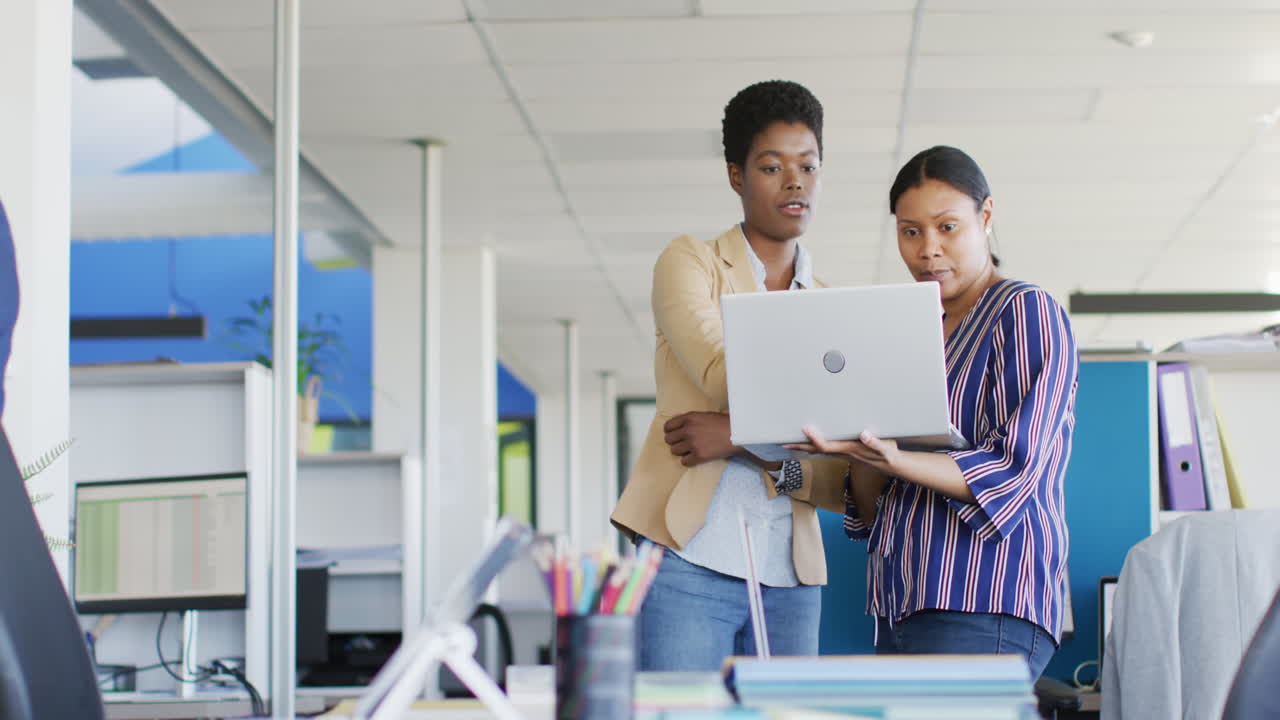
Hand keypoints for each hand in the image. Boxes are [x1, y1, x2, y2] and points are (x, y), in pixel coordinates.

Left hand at [663, 412, 737, 466]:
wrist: (738, 433)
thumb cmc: (724, 423)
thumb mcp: (704, 415)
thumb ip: (690, 420)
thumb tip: (678, 426)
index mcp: (689, 418)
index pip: (668, 426)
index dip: (670, 431)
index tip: (674, 434)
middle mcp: (688, 430)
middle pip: (669, 440)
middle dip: (675, 442)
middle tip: (683, 443)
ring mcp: (693, 443)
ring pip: (675, 451)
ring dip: (681, 452)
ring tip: (690, 450)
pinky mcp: (699, 456)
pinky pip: (684, 462)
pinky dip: (689, 461)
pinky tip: (695, 457)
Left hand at [784, 426, 901, 474]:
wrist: (893, 465)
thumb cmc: (889, 455)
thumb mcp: (886, 448)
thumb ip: (876, 442)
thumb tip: (864, 435)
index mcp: (850, 449)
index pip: (828, 446)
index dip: (815, 439)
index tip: (805, 429)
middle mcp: (843, 452)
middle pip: (818, 450)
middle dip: (800, 447)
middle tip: (783, 442)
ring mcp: (843, 452)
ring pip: (820, 450)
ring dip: (805, 446)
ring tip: (790, 441)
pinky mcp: (846, 451)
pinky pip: (826, 448)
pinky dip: (815, 444)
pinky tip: (808, 443)